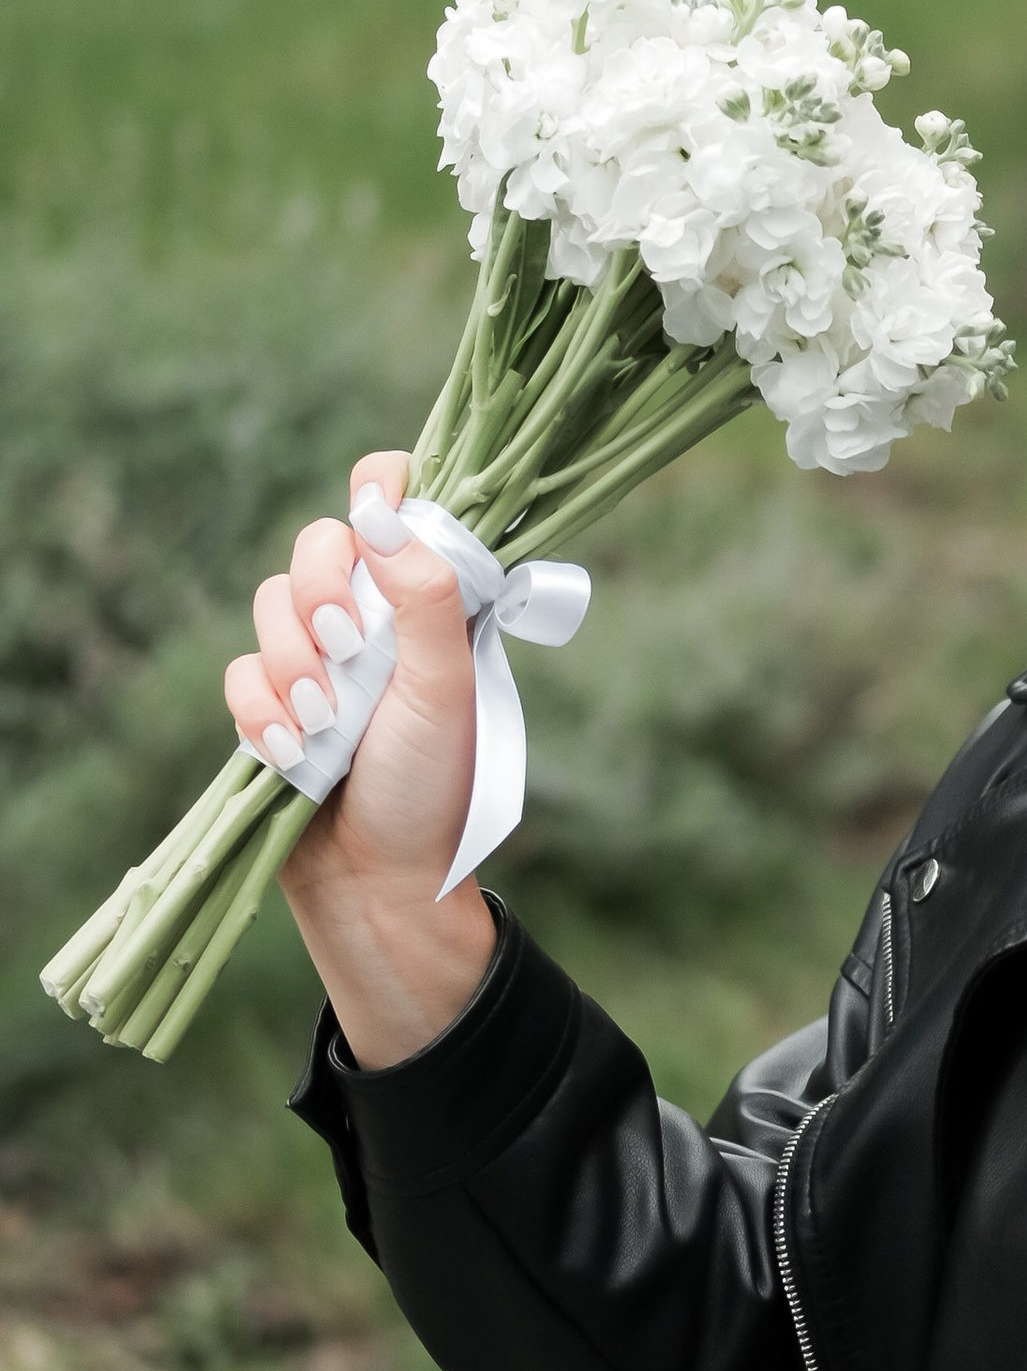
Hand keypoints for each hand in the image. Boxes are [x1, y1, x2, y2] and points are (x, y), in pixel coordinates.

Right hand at [225, 450, 494, 1063]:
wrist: (380, 884)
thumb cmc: (431, 786)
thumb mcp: (443, 685)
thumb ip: (423, 594)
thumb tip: (383, 507)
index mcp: (429, 603)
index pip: (399, 505)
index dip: (381, 486)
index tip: (372, 503)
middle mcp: (374, 620)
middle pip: (318, 542)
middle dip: (320, 593)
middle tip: (343, 647)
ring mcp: (319, 660)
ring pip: (269, 606)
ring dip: (292, 666)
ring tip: (324, 727)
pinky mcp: (273, 704)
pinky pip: (239, 672)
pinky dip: (262, 712)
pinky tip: (293, 754)